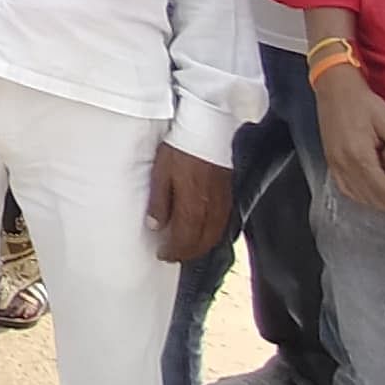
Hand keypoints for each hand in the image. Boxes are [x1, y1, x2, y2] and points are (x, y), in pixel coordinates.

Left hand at [147, 145, 233, 265]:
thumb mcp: (160, 173)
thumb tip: (155, 226)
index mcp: (192, 206)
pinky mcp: (229, 195)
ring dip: (201, 246)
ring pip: (215, 235)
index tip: (162, 254)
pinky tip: (204, 233)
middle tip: (174, 255)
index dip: (173, 251)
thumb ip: (159, 202)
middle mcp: (211, 209)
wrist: (207, 129)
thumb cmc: (180, 149)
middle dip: (187, 253)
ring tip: (187, 248)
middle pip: (202, 242)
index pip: (184, 239)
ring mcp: (223, 203)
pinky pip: (223, 224)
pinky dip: (213, 234)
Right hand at [315, 65, 384, 215]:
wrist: (335, 88)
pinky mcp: (330, 160)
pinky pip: (345, 188)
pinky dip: (362, 197)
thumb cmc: (366, 103)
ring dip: (379, 205)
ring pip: (357, 196)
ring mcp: (334, 163)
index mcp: (360, 156)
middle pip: (371, 198)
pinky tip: (374, 196)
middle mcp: (343, 164)